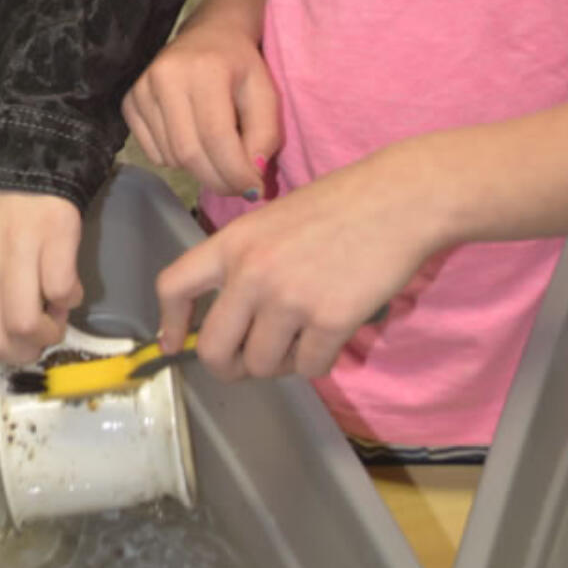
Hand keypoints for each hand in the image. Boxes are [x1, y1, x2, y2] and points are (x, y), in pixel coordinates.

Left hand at [0, 188, 82, 361]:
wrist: (15, 148)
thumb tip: (7, 323)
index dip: (9, 349)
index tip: (26, 338)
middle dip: (27, 350)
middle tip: (45, 334)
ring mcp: (15, 253)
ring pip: (27, 323)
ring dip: (52, 327)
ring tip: (60, 309)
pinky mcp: (52, 237)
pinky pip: (61, 290)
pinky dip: (71, 296)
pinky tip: (70, 283)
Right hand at [123, 15, 281, 196]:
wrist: (210, 33)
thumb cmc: (241, 66)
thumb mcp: (266, 95)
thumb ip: (265, 137)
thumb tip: (250, 179)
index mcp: (204, 69)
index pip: (216, 137)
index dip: (235, 172)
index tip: (254, 190)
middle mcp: (165, 77)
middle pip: (189, 153)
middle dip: (218, 180)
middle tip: (238, 186)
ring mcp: (141, 89)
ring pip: (171, 157)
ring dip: (200, 170)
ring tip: (219, 156)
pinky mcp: (128, 102)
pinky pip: (153, 153)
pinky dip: (177, 160)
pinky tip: (192, 138)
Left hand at [156, 149, 436, 379]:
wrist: (397, 199)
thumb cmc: (338, 205)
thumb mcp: (270, 221)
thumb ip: (244, 262)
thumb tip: (229, 314)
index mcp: (232, 243)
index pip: (173, 286)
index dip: (170, 323)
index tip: (176, 344)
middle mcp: (251, 273)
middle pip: (214, 349)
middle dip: (230, 367)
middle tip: (249, 363)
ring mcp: (290, 299)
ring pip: (262, 366)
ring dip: (280, 364)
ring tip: (300, 340)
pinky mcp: (330, 321)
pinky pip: (309, 368)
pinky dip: (318, 363)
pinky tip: (330, 338)